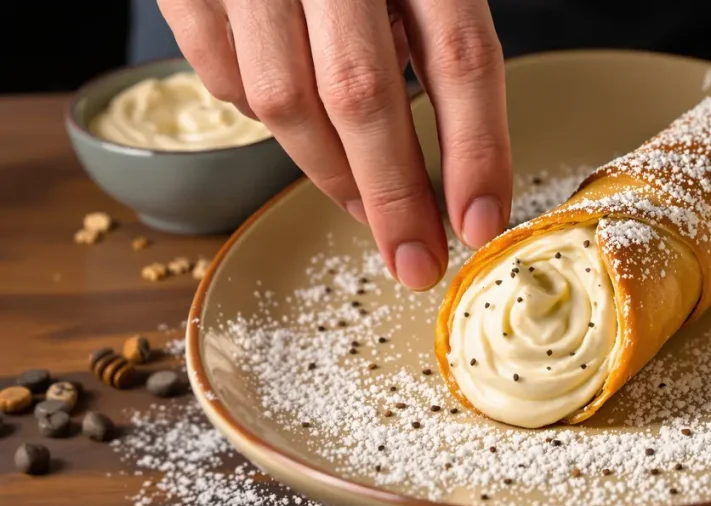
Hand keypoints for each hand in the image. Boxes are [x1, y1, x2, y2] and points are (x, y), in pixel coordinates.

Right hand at [158, 0, 511, 289]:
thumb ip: (433, 30)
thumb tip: (438, 153)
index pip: (462, 56)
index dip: (477, 151)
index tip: (480, 224)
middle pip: (362, 93)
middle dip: (392, 195)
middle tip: (415, 261)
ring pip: (284, 101)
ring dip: (329, 173)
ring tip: (364, 206)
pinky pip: (221, 78)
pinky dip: (261, 118)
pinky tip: (295, 121)